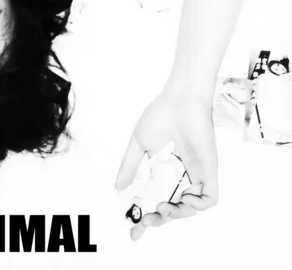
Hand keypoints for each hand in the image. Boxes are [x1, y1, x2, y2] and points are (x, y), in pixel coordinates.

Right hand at [115, 87, 217, 240]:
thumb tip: (118, 188)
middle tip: (144, 223)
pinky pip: (208, 199)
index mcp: (163, 169)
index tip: (132, 228)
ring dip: (174, 214)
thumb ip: (130, 167)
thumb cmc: (161, 114)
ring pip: (188, 207)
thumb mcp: (139, 144)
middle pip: (170, 207)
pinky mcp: (209, 172)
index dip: (144, 215)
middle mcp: (180, 174)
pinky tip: (181, 200)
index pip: (154, 197)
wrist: (180, 100)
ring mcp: (195, 174)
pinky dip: (196, 205)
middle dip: (157, 220)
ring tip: (160, 209)